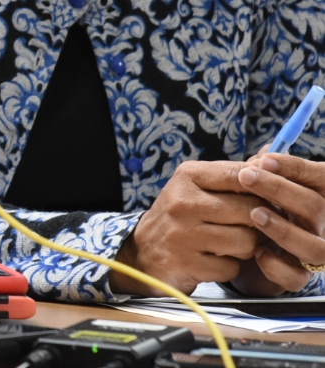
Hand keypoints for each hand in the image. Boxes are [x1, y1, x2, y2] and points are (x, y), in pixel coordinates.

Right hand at [111, 160, 260, 293]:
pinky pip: (232, 267)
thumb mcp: (199, 185)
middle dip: (256, 222)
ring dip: (245, 247)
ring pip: (246, 242)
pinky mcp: (187, 263)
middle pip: (250, 210)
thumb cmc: (181, 214)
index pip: (241, 175)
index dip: (265, 188)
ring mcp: (183, 233)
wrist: (145, 250)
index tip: (269, 198)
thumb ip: (235, 172)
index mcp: (188, 176)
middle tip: (247, 225)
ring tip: (230, 243)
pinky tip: (215, 259)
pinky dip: (229, 267)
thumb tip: (272, 150)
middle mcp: (183, 201)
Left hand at [224, 152, 324, 294]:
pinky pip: (296, 277)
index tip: (264, 160)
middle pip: (316, 207)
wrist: (245, 247)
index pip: (322, 178)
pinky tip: (257, 251)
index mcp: (318, 196)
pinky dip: (276, 265)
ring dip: (284, 230)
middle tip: (246, 176)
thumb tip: (263, 154)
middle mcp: (322, 225)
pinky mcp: (298, 277)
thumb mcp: (262, 183)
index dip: (296, 167)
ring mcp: (314, 252)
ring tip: (255, 214)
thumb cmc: (260, 204)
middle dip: (280, 189)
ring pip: (314, 247)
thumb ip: (265, 169)